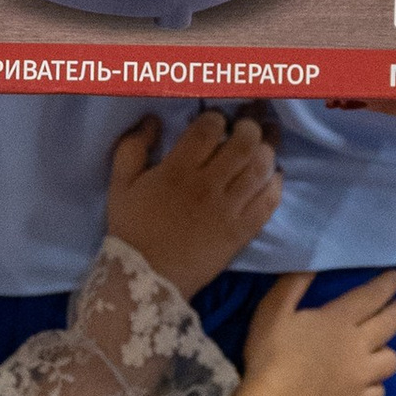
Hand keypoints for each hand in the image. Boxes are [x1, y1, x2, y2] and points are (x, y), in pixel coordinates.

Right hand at [106, 108, 279, 297]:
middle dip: (250, 126)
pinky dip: (275, 183)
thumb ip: (132, 147)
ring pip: (261, 168)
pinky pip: (269, 201)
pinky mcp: (242, 231)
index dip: (217, 117)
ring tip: (264, 144)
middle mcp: (207, 185)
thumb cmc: (133, 229)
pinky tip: (272, 175)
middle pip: (244, 143)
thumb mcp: (120, 185)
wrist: (147, 278)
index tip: (216, 121)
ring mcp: (229, 209)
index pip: (209, 128)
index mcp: (176, 170)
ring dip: (267, 149)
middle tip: (247, 126)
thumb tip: (153, 119)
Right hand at [241, 267, 395, 395]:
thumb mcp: (274, 310)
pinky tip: (368, 383)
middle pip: (390, 324)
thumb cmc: (270, 354)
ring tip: (381, 347)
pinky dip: (376, 385)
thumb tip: (314, 262)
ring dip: (388, 350)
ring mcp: (362, 376)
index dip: (387, 285)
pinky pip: (380, 392)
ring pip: (391, 360)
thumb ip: (295, 284)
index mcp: (339, 320)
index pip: (372, 296)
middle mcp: (359, 345)